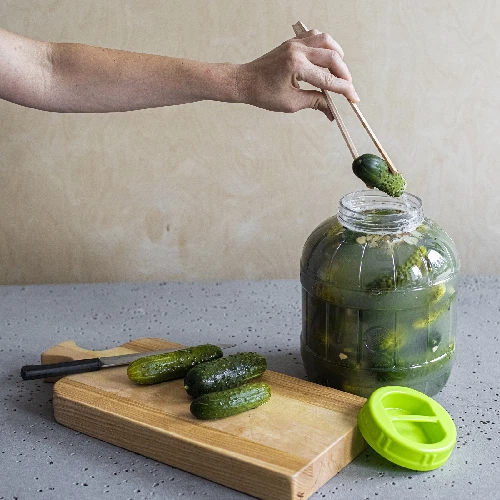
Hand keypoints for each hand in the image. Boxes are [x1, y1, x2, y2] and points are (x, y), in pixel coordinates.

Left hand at [236, 29, 358, 119]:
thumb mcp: (291, 103)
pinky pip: (315, 36)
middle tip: (348, 88)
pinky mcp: (292, 41)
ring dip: (337, 55)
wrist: (244, 81)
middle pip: (332, 57)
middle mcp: (297, 50)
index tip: (354, 98)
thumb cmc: (264, 94)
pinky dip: (325, 45)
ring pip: (326, 41)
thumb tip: (332, 111)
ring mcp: (295, 43)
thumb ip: (314, 102)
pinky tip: (327, 57)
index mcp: (296, 67)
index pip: (328, 79)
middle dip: (344, 74)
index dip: (344, 90)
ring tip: (339, 71)